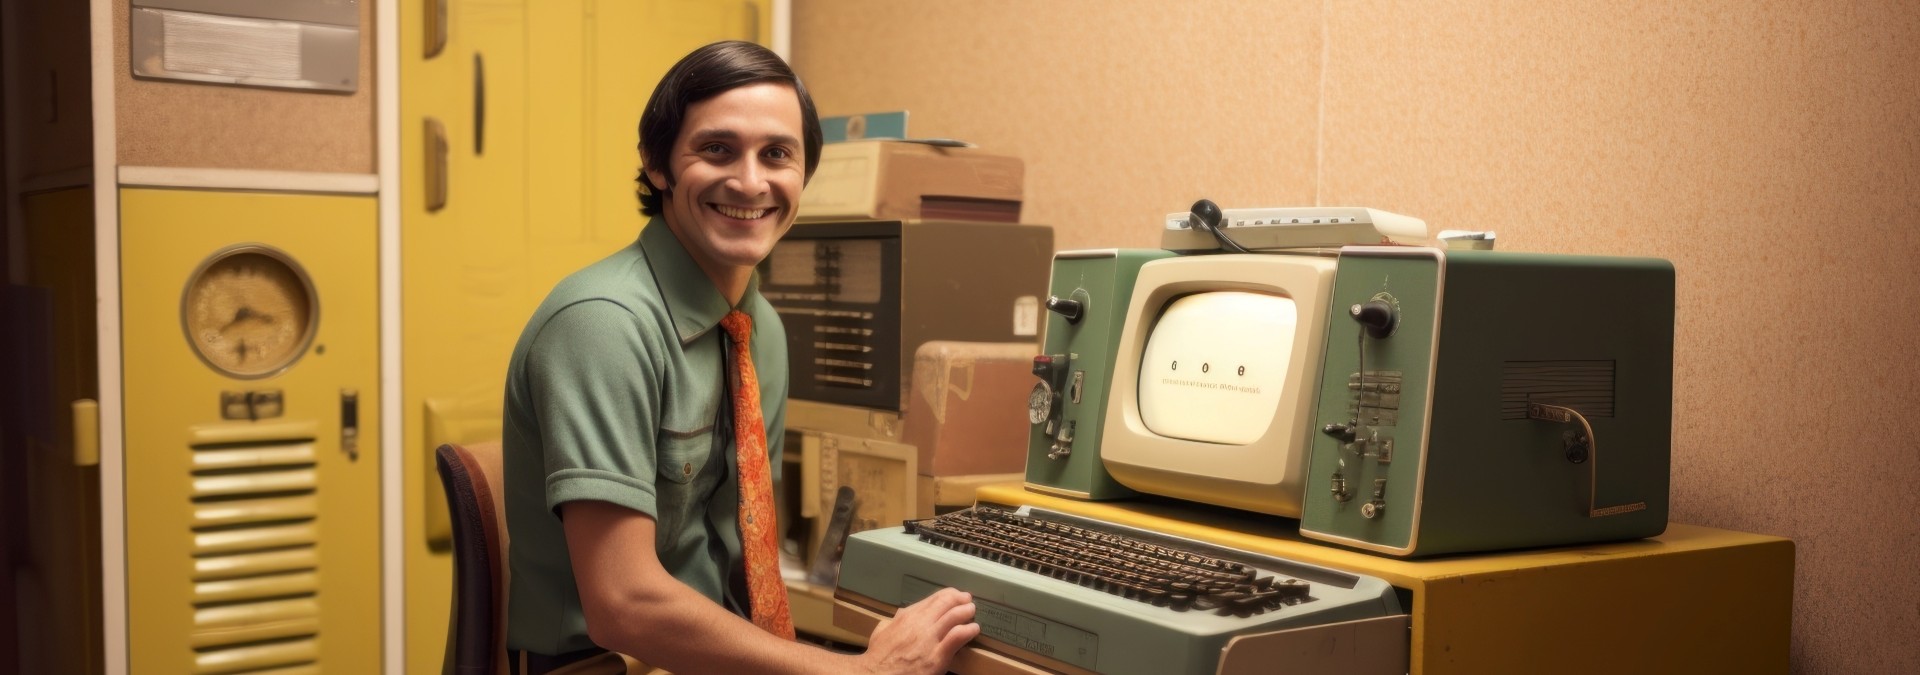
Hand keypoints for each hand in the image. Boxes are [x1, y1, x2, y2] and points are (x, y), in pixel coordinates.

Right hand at [857, 587, 979, 674]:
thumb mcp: (882, 631)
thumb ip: (894, 621)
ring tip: (972, 612)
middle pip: (946, 602)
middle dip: (960, 599)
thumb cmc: (879, 658)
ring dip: (967, 611)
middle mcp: (920, 623)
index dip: (948, 595)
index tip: (955, 595)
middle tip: (967, 600)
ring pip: (955, 616)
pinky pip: (958, 636)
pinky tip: (973, 629)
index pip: (933, 599)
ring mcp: (930, 639)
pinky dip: (969, 630)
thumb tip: (902, 614)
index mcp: (907, 616)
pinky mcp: (938, 656)